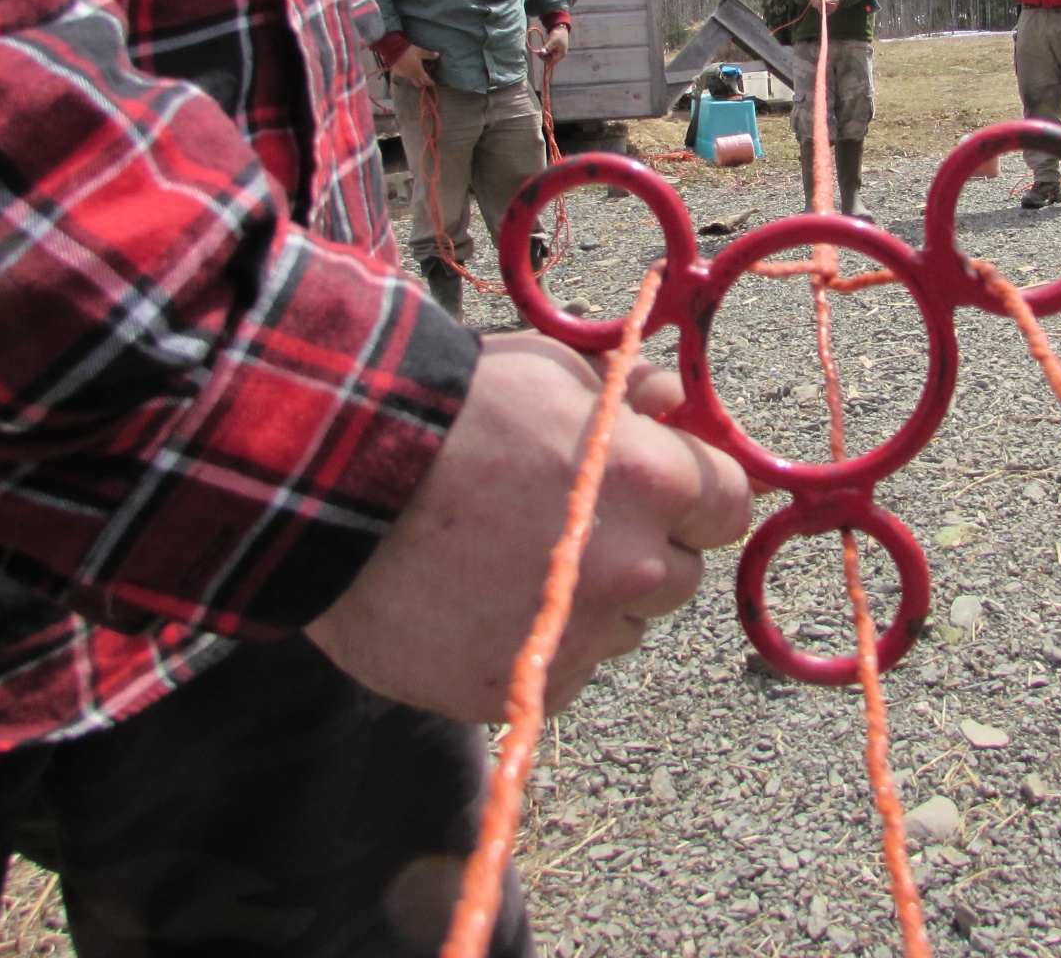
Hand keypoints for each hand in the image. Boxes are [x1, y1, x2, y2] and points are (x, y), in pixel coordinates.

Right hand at [305, 333, 750, 721]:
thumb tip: (676, 405)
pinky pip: (562, 671)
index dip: (696, 494)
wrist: (331, 482)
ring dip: (591, 602)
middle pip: (679, 575)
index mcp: (650, 482)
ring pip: (622, 629)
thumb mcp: (551, 370)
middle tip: (572, 520)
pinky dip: (537, 645)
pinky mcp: (520, 690)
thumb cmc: (447, 410)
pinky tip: (481, 604)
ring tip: (511, 561)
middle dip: (643, 549)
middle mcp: (629, 569)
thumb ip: (630, 393)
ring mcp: (575, 638)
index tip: (659, 486)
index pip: (730, 505)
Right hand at [390, 44, 440, 89]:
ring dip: (415, 78)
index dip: (430, 82)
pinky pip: (405, 76)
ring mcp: (404, 75)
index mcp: (418, 72)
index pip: (426, 81)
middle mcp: (411, 76)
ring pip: (411, 80)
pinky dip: (409, 74)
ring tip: (417, 71)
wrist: (393, 50)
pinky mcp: (398, 72)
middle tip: (425, 79)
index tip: (433, 82)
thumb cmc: (408, 51)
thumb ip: (429, 54)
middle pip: (418, 84)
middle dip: (423, 83)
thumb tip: (438, 54)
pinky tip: (409, 68)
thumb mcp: (420, 52)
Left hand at [540, 25, 570, 64]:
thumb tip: (542, 52)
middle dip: (544, 57)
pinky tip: (543, 48)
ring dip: (544, 54)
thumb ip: (548, 47)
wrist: (560, 29)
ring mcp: (556, 53)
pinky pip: (548, 54)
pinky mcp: (554, 50)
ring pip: (548, 57)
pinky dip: (545, 52)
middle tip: (538, 51)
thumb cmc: (558, 35)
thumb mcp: (553, 41)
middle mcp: (559, 55)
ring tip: (540, 49)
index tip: (540, 54)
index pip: (552, 62)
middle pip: (550, 61)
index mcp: (561, 55)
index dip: (545, 59)